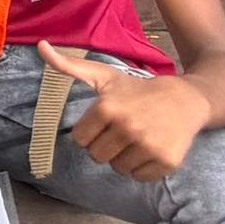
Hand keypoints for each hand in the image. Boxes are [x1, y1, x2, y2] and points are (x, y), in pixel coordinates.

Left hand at [45, 46, 206, 181]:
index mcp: (107, 108)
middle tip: (121, 132)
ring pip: (119, 169)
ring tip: (136, 139)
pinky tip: (150, 149)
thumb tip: (40, 46)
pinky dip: (142, 168)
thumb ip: (69, 66)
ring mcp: (148, 145)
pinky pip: (140, 177)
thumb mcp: (102, 75)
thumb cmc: (137, 89)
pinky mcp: (167, 161)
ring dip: (124, 158)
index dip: (90, 132)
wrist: (184, 100)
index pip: (80, 140)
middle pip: (97, 156)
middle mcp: (128, 127)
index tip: (105, 122)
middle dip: (105, 146)